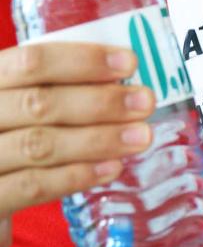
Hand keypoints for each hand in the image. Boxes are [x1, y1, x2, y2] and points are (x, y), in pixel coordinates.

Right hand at [0, 41, 155, 246]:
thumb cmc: (9, 133)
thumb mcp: (21, 103)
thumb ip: (58, 89)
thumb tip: (120, 81)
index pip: (31, 62)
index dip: (83, 61)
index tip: (128, 63)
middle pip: (39, 103)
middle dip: (100, 101)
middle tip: (144, 102)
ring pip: (40, 144)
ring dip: (98, 139)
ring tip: (140, 136)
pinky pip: (33, 186)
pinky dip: (76, 176)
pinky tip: (112, 168)